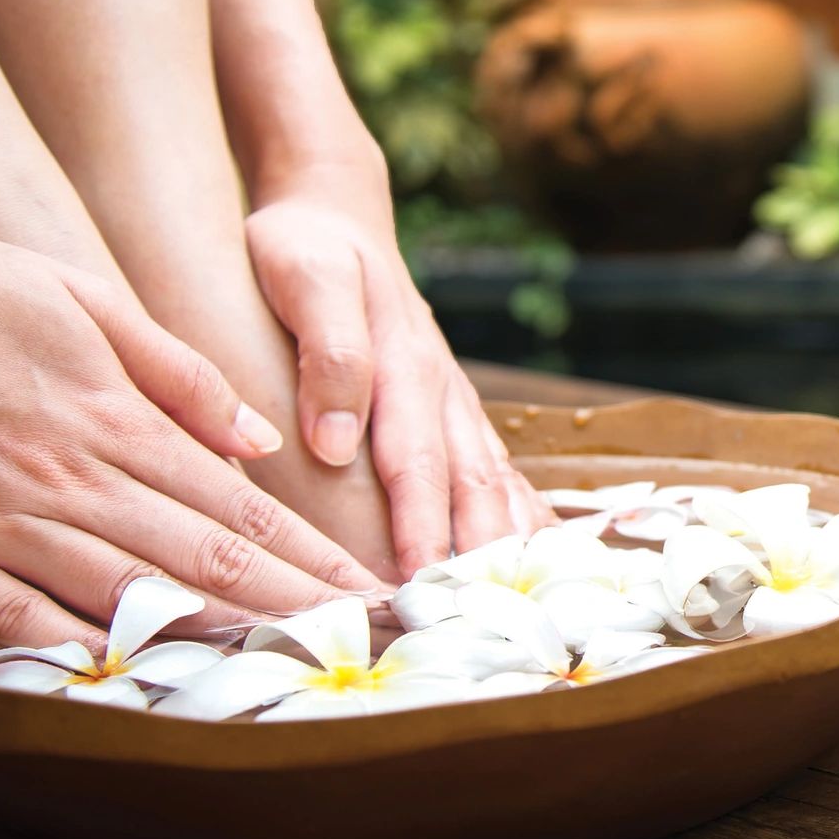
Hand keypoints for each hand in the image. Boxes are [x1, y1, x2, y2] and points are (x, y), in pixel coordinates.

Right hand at [0, 209, 382, 648]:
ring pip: (119, 594)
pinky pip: (6, 618)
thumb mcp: (83, 299)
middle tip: (352, 654)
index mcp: (112, 419)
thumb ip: (175, 374)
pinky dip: (67, 654)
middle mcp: (65, 477)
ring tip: (274, 678)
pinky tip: (124, 687)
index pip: (234, 507)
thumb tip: (256, 438)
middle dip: (285, 610)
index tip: (360, 595)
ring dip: (203, 640)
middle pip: (199, 560)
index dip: (304, 557)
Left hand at [243, 142, 550, 573]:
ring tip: (516, 606)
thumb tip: (332, 443)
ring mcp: (457, 401)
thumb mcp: (303, 276)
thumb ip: (327, 353)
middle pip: (469, 486)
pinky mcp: (457, 410)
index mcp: (404, 365)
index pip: (415, 465)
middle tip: (474, 625)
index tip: (417, 587)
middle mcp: (441, 390)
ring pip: (494, 483)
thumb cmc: (303, 247)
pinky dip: (521, 515)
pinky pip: (500, 470)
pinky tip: (535, 555)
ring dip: (505, 545)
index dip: (417, 529)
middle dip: (474, 557)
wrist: (334, 213)